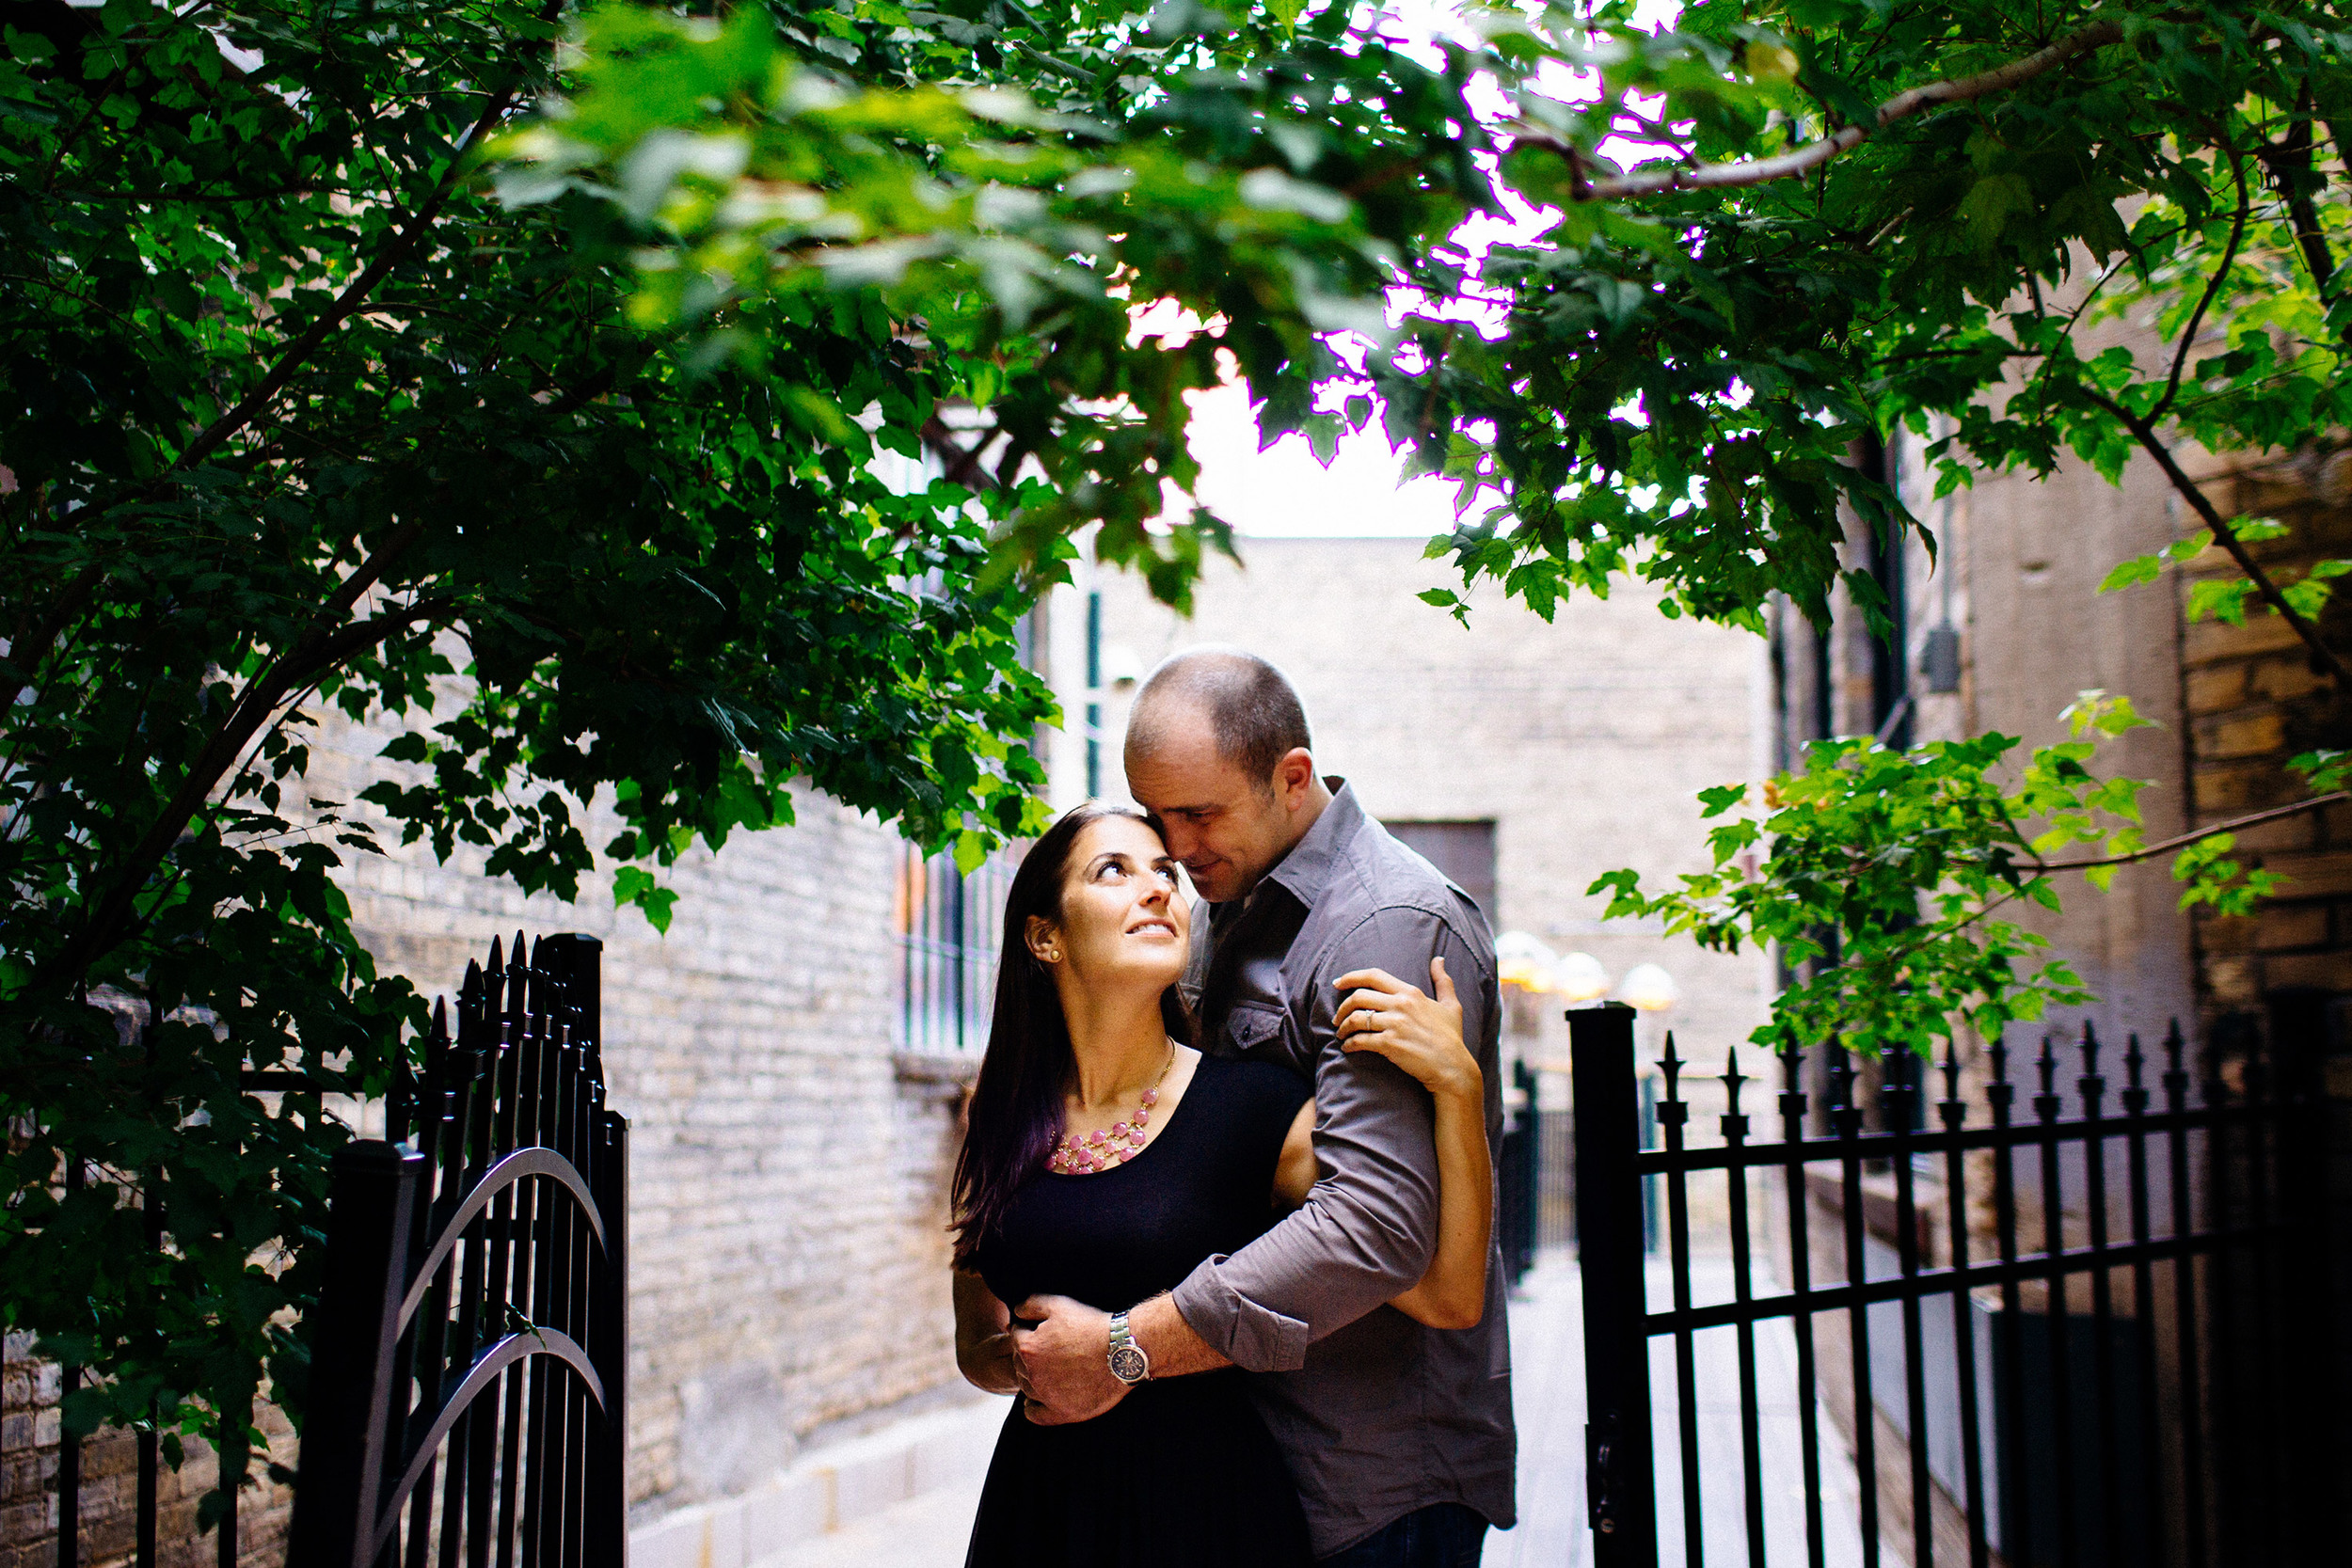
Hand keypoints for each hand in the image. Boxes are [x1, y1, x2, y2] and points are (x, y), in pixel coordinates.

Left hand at [1011, 1295, 1129, 1425]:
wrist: (1121, 1351)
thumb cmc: (1092, 1326)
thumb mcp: (1059, 1304)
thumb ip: (1030, 1304)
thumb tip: (1016, 1312)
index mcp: (1028, 1347)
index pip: (1016, 1336)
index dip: (1028, 1330)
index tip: (1043, 1330)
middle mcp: (1032, 1374)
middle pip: (1018, 1362)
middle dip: (1029, 1354)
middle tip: (1049, 1348)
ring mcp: (1046, 1395)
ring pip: (1025, 1386)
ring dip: (1031, 1377)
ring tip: (1049, 1370)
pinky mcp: (1062, 1412)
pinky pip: (1035, 1415)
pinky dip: (1033, 1407)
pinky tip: (1040, 1399)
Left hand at [1334, 958, 1479, 1101]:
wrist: (1452, 1067)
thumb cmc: (1451, 1037)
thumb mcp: (1451, 1005)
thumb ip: (1443, 980)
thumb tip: (1439, 959)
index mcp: (1410, 993)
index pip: (1373, 976)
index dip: (1351, 977)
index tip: (1337, 983)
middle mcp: (1401, 1005)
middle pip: (1358, 997)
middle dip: (1342, 1006)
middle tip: (1337, 1017)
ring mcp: (1394, 1024)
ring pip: (1356, 1018)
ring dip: (1343, 1026)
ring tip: (1341, 1033)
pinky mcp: (1389, 1044)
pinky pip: (1360, 1040)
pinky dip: (1349, 1044)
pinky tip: (1348, 1048)